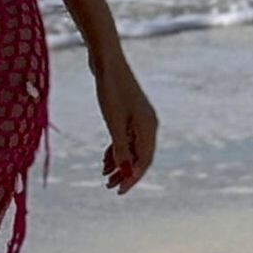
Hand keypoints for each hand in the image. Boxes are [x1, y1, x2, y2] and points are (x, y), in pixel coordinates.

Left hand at [92, 51, 158, 195]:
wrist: (107, 61)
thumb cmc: (111, 90)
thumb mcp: (114, 122)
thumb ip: (120, 147)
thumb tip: (124, 171)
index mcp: (148, 127)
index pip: (144, 161)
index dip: (133, 178)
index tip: (119, 191)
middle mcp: (148, 124)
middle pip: (139, 156)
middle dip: (126, 172)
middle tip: (109, 187)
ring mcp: (138, 118)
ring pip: (131, 148)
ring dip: (120, 162)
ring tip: (104, 175)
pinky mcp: (128, 113)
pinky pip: (125, 138)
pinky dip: (116, 149)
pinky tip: (105, 159)